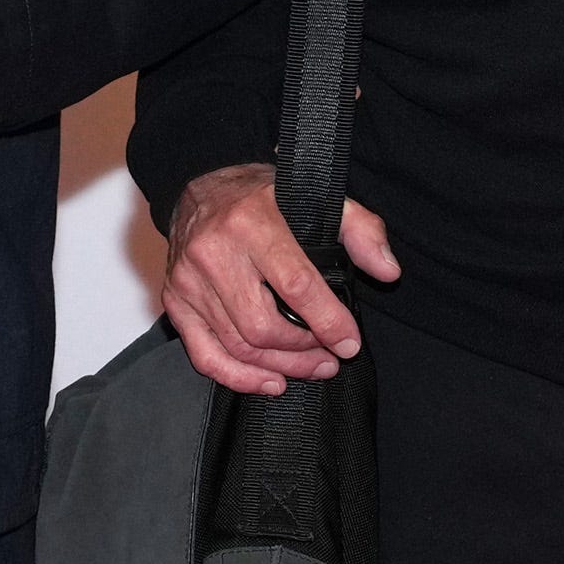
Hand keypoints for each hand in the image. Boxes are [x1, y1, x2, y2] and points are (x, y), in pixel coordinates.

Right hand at [157, 163, 400, 397]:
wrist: (201, 181)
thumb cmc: (263, 195)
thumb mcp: (319, 197)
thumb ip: (361, 230)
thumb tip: (387, 270)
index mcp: (252, 223)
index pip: (295, 286)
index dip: (328, 323)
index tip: (349, 343)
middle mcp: (214, 253)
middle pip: (262, 327)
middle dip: (303, 352)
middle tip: (330, 359)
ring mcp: (189, 281)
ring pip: (238, 346)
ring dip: (281, 367)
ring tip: (310, 368)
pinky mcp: (175, 300)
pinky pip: (204, 355)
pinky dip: (238, 378)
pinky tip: (269, 382)